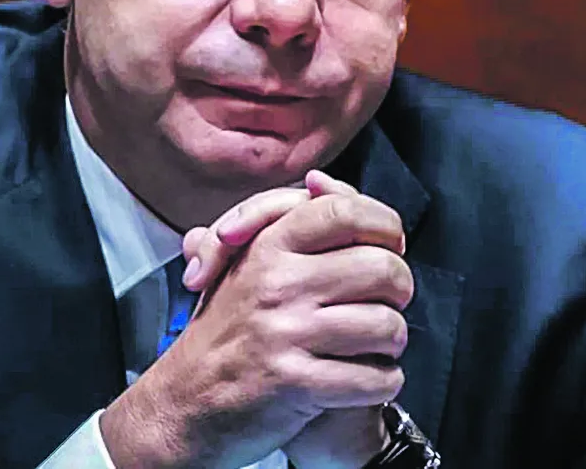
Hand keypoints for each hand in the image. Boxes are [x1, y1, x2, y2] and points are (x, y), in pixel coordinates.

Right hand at [100, 174, 411, 468]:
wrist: (185, 403)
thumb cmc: (225, 330)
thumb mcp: (244, 261)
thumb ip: (285, 219)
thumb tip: (322, 181)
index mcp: (268, 247)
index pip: (345, 211)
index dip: (385, 225)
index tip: (391, 245)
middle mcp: (277, 284)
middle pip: (383, 268)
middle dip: (400, 290)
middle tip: (388, 303)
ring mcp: (286, 333)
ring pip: (387, 325)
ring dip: (392, 341)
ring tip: (376, 346)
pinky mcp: (296, 383)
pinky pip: (375, 378)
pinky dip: (382, 383)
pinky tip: (365, 380)